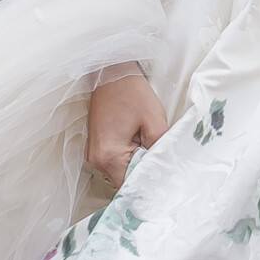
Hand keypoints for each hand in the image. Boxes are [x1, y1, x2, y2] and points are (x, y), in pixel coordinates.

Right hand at [85, 70, 167, 190]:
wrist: (111, 73)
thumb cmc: (131, 93)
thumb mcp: (155, 121)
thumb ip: (160, 150)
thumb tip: (166, 170)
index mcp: (110, 156)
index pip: (131, 186)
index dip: (149, 185)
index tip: (164, 183)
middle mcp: (97, 160)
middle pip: (125, 182)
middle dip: (143, 175)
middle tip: (161, 164)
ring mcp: (93, 154)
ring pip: (120, 173)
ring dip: (135, 166)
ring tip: (149, 150)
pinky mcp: (95, 148)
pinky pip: (114, 162)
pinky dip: (127, 158)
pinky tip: (138, 145)